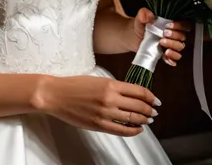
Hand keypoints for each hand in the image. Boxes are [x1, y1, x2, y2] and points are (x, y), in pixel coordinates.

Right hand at [36, 74, 159, 136]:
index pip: (139, 91)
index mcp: (110, 84)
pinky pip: (122, 131)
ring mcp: (105, 113)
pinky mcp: (99, 125)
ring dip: (144, 120)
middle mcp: (110, 99)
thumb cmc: (74, 85)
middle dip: (150, 109)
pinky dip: (133, 130)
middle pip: (139, 105)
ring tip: (148, 120)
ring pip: (133, 118)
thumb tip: (131, 94)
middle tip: (154, 111)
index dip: (151, 97)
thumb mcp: (97, 79)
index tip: (156, 100)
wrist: (56, 95)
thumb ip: (114, 86)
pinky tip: (137, 129)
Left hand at [131, 8, 191, 66]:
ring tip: (161, 43)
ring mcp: (171, 45)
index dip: (180, 25)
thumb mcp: (141, 18)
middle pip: (183, 37)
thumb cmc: (141, 26)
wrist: (134, 37)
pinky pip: (175, 59)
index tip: (168, 25)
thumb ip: (143, 14)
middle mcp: (174, 35)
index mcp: (171, 24)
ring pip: (180, 47)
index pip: (184, 25)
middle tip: (163, 34)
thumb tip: (149, 14)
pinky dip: (172, 59)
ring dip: (173, 46)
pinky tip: (165, 57)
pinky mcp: (167, 55)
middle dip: (174, 36)